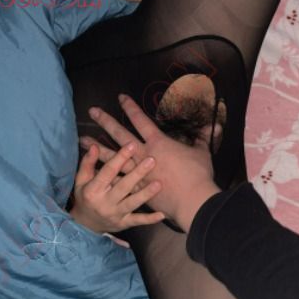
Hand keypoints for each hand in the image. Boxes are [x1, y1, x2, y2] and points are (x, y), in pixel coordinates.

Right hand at [69, 142, 164, 232]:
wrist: (85, 225)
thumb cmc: (85, 196)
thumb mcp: (81, 180)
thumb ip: (88, 163)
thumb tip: (94, 146)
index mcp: (93, 190)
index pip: (108, 172)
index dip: (120, 158)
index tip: (132, 145)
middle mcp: (104, 203)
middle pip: (123, 186)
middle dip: (137, 173)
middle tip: (152, 160)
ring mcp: (115, 214)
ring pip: (132, 203)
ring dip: (146, 194)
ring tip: (159, 183)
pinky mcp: (123, 224)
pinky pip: (138, 221)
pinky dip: (150, 219)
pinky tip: (162, 213)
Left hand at [79, 94, 220, 231]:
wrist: (192, 201)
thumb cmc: (198, 175)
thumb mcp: (202, 153)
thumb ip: (204, 138)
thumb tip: (216, 125)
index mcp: (158, 142)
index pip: (140, 120)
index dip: (130, 107)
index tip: (120, 98)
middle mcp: (143, 154)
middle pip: (120, 134)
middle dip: (105, 121)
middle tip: (92, 112)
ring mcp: (136, 172)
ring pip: (111, 158)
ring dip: (96, 148)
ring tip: (82, 141)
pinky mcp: (135, 189)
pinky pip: (116, 180)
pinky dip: (105, 175)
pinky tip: (94, 172)